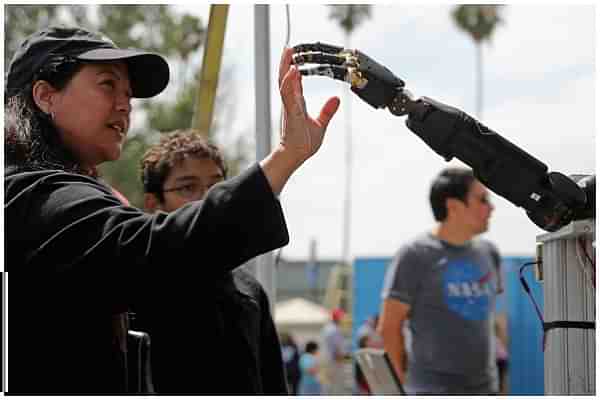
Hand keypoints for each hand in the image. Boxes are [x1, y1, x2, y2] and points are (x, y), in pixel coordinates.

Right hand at [278, 47, 339, 165]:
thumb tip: (336, 100)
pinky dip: (290, 82)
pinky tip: (293, 71)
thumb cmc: (304, 142)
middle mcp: (291, 102)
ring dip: (286, 67)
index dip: (294, 69)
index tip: (294, 56)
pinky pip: (288, 94)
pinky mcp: (291, 112)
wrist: (296, 155)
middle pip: (286, 78)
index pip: (294, 82)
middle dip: (286, 62)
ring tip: (288, 52)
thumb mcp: (320, 124)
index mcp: (297, 104)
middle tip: (288, 46)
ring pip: (285, 82)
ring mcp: (290, 106)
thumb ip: (327, 111)